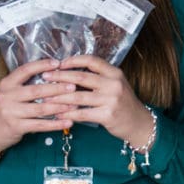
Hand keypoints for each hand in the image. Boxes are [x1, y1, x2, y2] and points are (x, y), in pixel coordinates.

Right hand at [0, 59, 77, 158]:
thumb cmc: (6, 109)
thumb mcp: (10, 93)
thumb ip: (25, 84)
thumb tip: (52, 73)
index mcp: (6, 84)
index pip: (25, 70)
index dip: (42, 65)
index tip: (58, 63)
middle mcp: (7, 96)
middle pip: (36, 90)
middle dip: (57, 88)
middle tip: (73, 86)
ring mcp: (10, 112)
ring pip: (40, 108)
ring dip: (60, 106)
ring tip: (75, 104)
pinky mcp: (15, 126)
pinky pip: (40, 124)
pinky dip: (56, 124)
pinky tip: (68, 121)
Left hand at [40, 55, 154, 146]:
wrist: (139, 123)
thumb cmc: (123, 103)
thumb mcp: (116, 85)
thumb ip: (98, 78)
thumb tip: (70, 73)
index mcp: (115, 73)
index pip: (91, 61)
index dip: (73, 61)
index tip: (58, 64)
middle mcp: (114, 84)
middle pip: (81, 77)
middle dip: (59, 77)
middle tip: (44, 77)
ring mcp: (111, 100)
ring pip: (78, 96)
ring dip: (58, 97)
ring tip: (45, 97)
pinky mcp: (107, 115)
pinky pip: (82, 113)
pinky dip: (67, 113)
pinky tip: (57, 113)